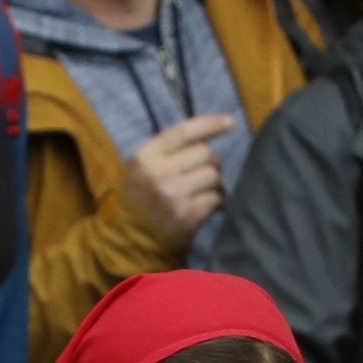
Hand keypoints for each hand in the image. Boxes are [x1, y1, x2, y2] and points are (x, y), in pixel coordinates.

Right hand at [114, 114, 237, 252]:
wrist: (132, 240)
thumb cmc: (142, 199)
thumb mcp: (144, 168)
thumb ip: (169, 150)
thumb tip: (209, 135)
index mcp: (145, 156)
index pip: (185, 131)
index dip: (211, 124)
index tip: (230, 122)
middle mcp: (159, 173)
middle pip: (205, 153)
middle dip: (212, 161)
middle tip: (205, 172)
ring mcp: (173, 195)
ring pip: (214, 175)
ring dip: (215, 183)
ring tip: (203, 190)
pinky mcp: (187, 215)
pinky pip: (216, 198)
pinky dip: (217, 201)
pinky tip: (206, 205)